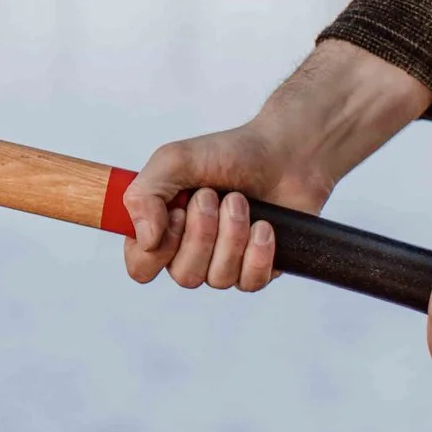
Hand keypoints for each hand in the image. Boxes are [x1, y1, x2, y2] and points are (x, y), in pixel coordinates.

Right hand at [124, 40, 431, 291]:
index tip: (165, 225)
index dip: (146, 254)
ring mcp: (228, 261)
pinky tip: (270, 229)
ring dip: (232, 239)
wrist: (293, 147)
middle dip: (201, 235)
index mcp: (165, 226)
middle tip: (218, 197)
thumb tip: (140, 236)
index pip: (138, 265)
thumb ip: (142, 194)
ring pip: (217, 281)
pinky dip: (260, 256)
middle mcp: (193, 248)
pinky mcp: (264, 268)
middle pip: (180, 275)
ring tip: (246, 205)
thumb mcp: (176, 159)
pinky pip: (252, 284)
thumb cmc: (232, 148)